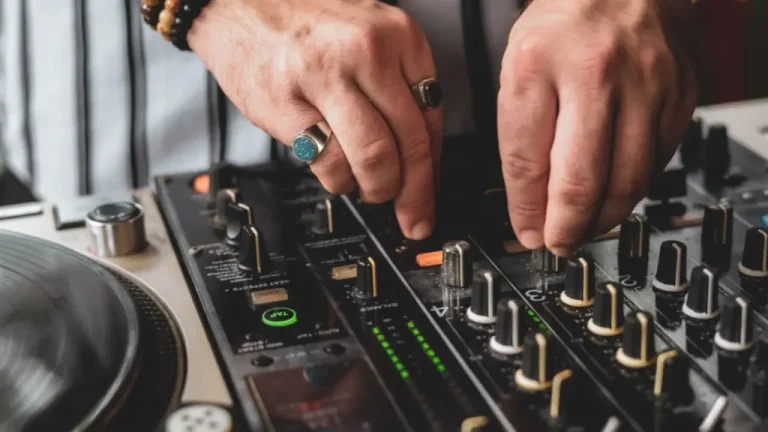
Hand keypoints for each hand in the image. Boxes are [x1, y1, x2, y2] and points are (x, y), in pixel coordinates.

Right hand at [188, 0, 441, 238]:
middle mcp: (367, 51)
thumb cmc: (304, 20)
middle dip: (414, 193)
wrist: (237, 0)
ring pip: (375, 158)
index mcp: (398, 35)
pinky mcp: (285, 102)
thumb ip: (398, 82)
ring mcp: (324, 75)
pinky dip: (338, 181)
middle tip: (411, 214)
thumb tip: (420, 151)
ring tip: (369, 190)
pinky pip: (328, 162)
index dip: (434, 169)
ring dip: (377, 190)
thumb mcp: (369, 33)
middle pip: (410, 143)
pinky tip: (336, 175)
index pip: (432, 118)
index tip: (430, 195)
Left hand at [498, 0, 697, 255]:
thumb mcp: (518, 72)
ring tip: (586, 227)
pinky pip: (658, 161)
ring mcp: (645, 85)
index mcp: (537, 65)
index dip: (526, 211)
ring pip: (628, 180)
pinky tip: (618, 193)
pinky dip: (635, 187)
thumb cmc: (562, 28)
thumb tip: (532, 205)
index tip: (528, 233)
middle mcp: (596, 75)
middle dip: (567, 228)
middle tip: (559, 243)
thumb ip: (522, 138)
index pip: (526, 161)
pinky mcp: (679, 95)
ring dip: (604, 218)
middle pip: (582, 181)